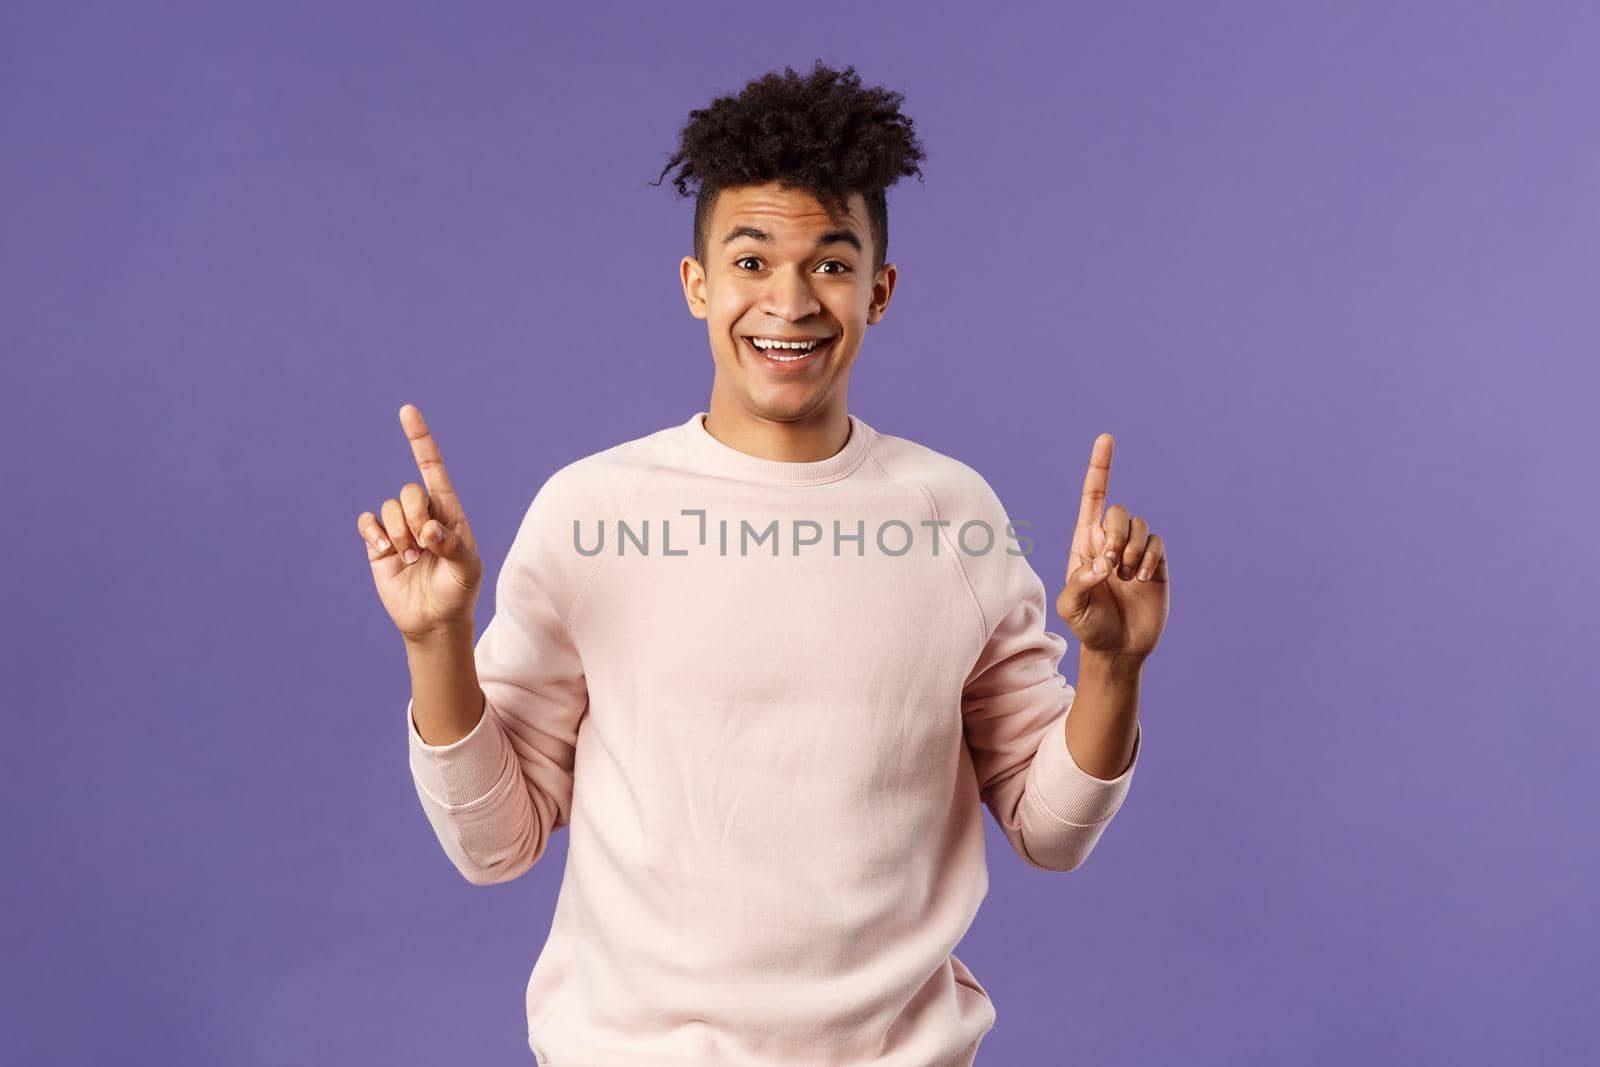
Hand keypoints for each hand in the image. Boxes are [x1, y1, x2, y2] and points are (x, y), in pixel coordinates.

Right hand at [357, 403, 483, 640]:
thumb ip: (453, 547)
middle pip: (409, 492)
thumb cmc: (458, 592)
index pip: (433, 468)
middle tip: (423, 548)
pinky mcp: (380, 544)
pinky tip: (386, 552)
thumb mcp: (467, 570)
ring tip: (411, 560)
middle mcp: (423, 514)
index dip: (420, 439)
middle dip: (414, 518)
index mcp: (449, 511)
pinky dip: (374, 534)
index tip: (407, 411)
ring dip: (399, 535)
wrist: (434, 621)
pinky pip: (367, 523)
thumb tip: (429, 530)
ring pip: (388, 509)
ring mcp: (400, 528)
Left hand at [1054, 432, 1169, 660]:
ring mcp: (1135, 551)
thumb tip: (1100, 564)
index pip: (1093, 497)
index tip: (1106, 439)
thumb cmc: (1088, 626)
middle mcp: (1110, 541)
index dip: (1099, 468)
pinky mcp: (1156, 563)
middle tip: (1110, 566)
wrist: (1118, 648)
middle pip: (1117, 511)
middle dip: (1115, 535)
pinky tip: (1140, 580)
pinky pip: (1157, 543)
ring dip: (1132, 550)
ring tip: (1125, 578)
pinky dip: (1149, 558)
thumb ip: (1078, 582)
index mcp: (1084, 543)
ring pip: (1140, 526)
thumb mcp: (1071, 606)